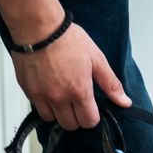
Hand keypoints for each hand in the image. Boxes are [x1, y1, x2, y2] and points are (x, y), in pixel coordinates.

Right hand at [10, 22, 130, 129]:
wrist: (38, 28)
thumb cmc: (68, 40)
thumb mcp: (97, 60)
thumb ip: (111, 84)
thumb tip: (124, 102)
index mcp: (79, 91)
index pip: (88, 121)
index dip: (93, 117)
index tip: (92, 108)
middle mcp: (59, 97)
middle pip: (70, 125)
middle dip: (77, 118)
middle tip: (79, 104)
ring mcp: (41, 95)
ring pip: (52, 119)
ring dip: (60, 114)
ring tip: (64, 99)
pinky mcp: (27, 90)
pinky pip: (37, 108)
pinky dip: (45, 105)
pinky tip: (50, 92)